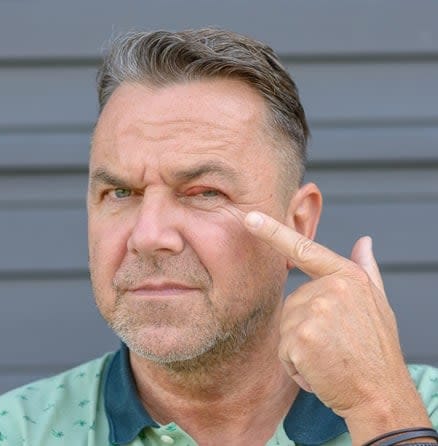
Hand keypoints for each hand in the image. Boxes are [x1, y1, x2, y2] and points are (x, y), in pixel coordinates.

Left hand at [244, 211, 431, 443]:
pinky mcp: (300, 338)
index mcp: (348, 277)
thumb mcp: (378, 304)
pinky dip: (297, 367)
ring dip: (301, 350)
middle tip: (336, 346)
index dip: (273, 232)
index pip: (305, 250)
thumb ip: (366, 270)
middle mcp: (331, 289)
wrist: (381, 394)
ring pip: (286, 329)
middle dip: (306, 329)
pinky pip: (283, 352)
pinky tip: (321, 372)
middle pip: (292, 304)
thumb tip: (364, 241)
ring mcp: (315, 312)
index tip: (250, 217)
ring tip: (331, 359)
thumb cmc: (378, 351)